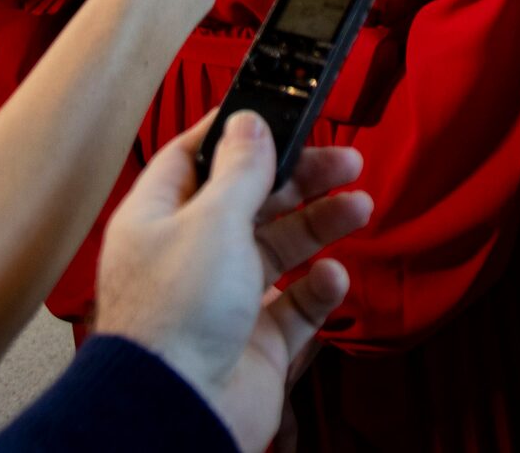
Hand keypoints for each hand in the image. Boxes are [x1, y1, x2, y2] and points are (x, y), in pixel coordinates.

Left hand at [92, 112, 369, 450]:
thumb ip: (241, 170)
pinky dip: (319, 287)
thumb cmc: (175, 315)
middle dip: (301, 178)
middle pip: (252, 201)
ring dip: (322, 224)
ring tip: (359, 207)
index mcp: (160, 220)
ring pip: (281, 248)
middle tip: (345, 160)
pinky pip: (296, 303)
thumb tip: (251, 123)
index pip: (195, 158)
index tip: (279, 112)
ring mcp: (225, 299)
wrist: (178, 409)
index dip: (237, 134)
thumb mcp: (212, 220)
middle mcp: (190, 256)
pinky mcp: (256, 338)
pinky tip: (330, 276)